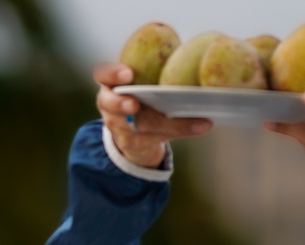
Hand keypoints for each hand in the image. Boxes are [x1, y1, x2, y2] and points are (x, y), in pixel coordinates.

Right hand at [94, 61, 208, 170]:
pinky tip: (201, 125)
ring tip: (188, 119)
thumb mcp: (142, 80)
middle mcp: (109, 105)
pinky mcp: (133, 143)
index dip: (112, 74)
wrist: (133, 133)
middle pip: (112, 104)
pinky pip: (157, 137)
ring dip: (165, 123)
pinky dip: (181, 129)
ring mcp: (119, 126)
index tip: (128, 74)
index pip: (103, 74)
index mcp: (111, 83)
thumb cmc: (142, 95)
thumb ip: (154, 65)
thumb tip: (180, 41)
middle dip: (122, 105)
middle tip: (135, 105)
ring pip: (139, 126)